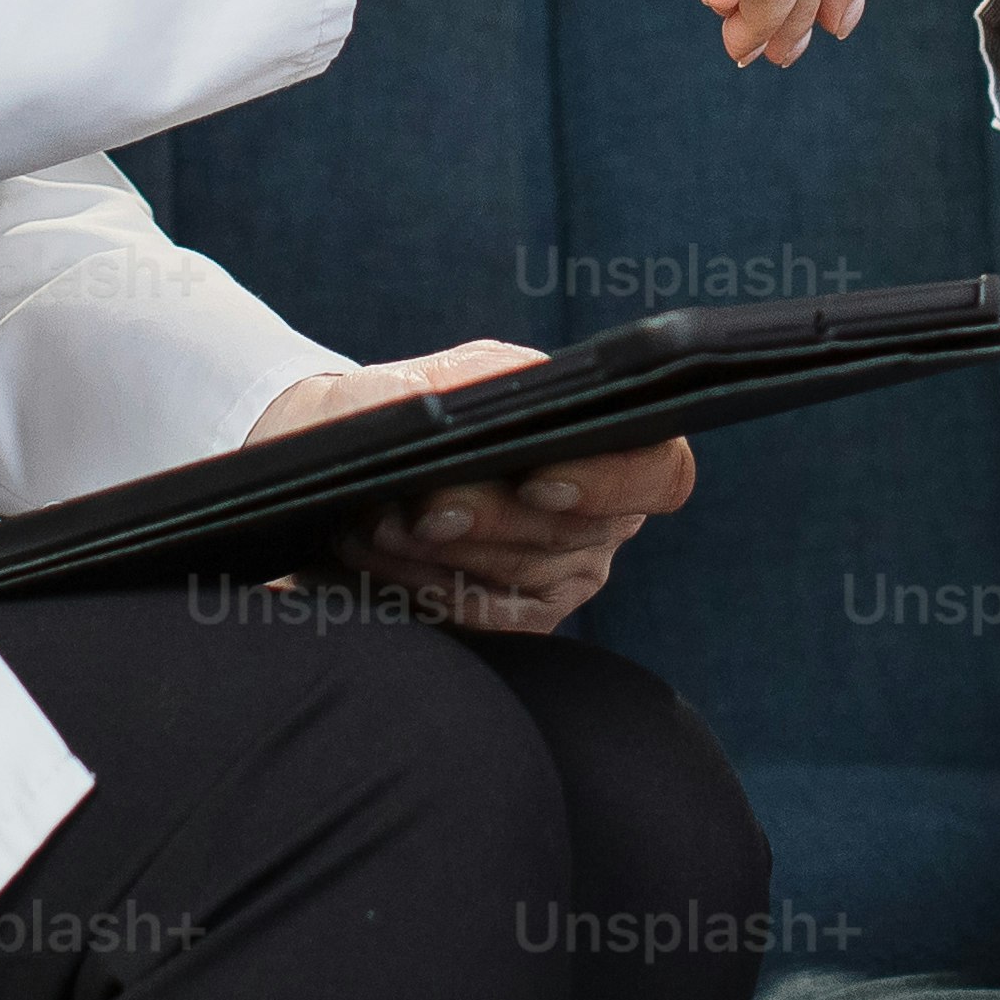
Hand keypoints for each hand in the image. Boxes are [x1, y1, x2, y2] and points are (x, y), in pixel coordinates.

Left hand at [256, 341, 691, 630]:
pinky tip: (376, 559)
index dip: (610, 481)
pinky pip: (488, 617)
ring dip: (439, 553)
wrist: (339, 464)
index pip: (659, 470)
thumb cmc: (387, 412)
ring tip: (374, 524)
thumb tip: (495, 412)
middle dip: (486, 518)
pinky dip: (426, 587)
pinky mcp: (521, 616)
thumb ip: (462, 389)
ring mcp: (565, 569)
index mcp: (602, 433)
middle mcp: (600, 510)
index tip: (535, 483)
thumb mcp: (421, 382)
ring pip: (522, 576)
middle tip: (417, 507)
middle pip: (571, 532)